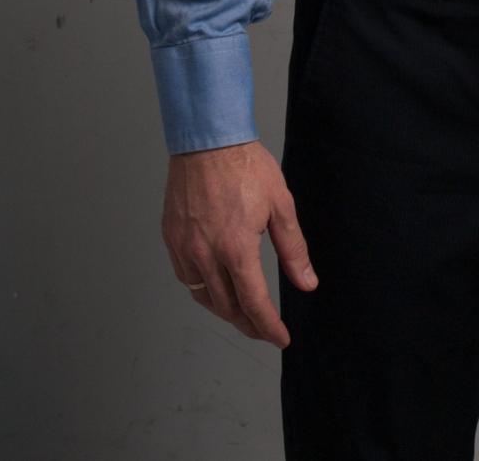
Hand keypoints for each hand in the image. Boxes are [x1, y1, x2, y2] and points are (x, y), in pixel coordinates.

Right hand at [161, 139, 318, 346]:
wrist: (207, 140)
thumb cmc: (245, 166)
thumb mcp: (280, 205)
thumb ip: (293, 249)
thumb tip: (306, 282)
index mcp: (236, 249)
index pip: (254, 304)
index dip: (269, 327)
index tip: (280, 338)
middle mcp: (206, 255)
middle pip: (228, 308)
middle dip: (249, 324)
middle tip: (263, 329)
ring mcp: (185, 249)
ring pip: (204, 297)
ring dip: (225, 311)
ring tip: (242, 313)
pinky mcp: (172, 239)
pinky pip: (186, 278)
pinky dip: (202, 290)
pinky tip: (214, 286)